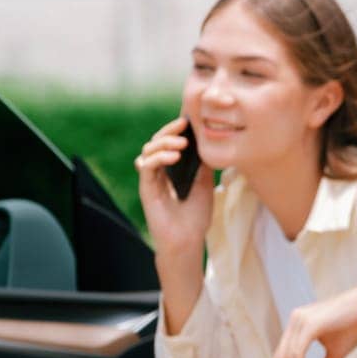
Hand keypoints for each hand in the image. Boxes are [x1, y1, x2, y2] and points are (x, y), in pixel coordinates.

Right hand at [135, 115, 212, 259]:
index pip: (169, 141)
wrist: (188, 239)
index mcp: (172, 167)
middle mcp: (159, 171)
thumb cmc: (196, 214)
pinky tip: (173, 156)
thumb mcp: (205, 182)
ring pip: (148, 151)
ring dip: (164, 142)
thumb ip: (203, 163)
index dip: (176, 129)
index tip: (189, 119)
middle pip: (155, 142)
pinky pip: (146, 167)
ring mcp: (152, 179)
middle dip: (168, 130)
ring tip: (182, 144)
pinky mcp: (147, 189)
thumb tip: (210, 140)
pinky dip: (158, 158)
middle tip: (183, 125)